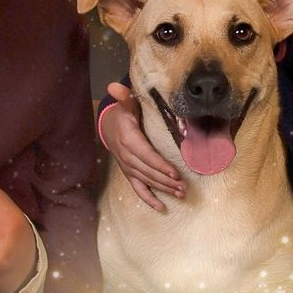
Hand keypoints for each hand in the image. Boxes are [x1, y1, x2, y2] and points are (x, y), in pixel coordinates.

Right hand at [102, 82, 183, 212]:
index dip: (160, 165)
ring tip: (180, 194)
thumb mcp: (124, 104)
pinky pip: (138, 188)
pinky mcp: (129, 173)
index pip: (146, 155)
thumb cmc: (122, 114)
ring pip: (147, 181)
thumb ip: (124, 96)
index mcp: (129, 140)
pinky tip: (161, 207)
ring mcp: (128, 167)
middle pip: (148, 171)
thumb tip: (115, 84)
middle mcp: (127, 156)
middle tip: (184, 187)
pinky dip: (149, 198)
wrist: (108, 126)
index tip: (174, 173)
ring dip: (163, 189)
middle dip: (166, 180)